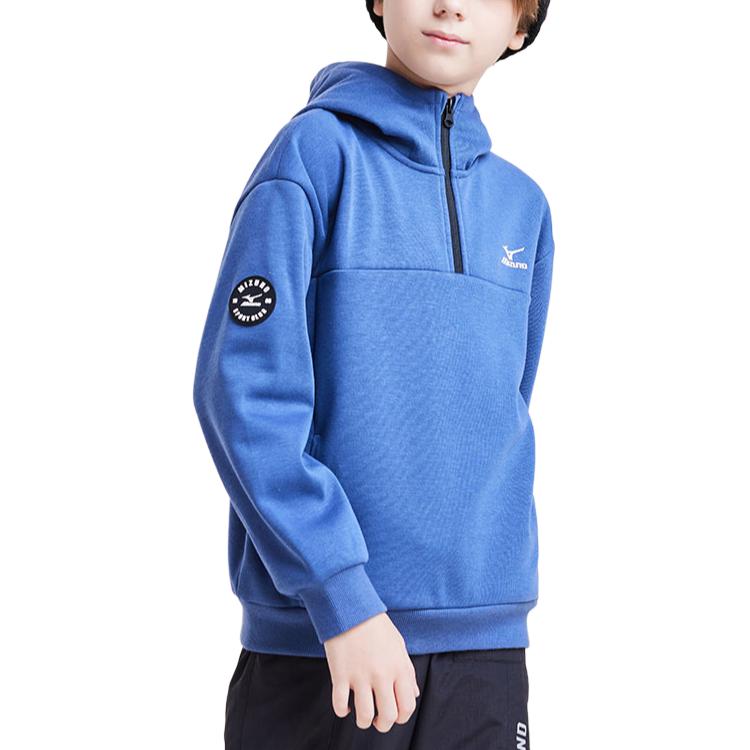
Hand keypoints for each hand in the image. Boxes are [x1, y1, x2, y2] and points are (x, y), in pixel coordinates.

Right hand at [324, 612, 419, 732]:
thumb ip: (407, 672)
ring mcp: (360, 676)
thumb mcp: (398, 645)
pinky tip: (345, 706)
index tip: (394, 715)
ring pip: (365, 716)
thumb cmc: (375, 626)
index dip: (402, 718)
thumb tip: (413, 694)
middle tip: (378, 719)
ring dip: (364, 721)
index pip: (407, 707)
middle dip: (383, 724)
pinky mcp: (340, 675)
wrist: (350, 608)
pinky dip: (342, 712)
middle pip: (388, 716)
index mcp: (399, 667)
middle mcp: (382, 675)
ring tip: (362, 715)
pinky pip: (340, 705)